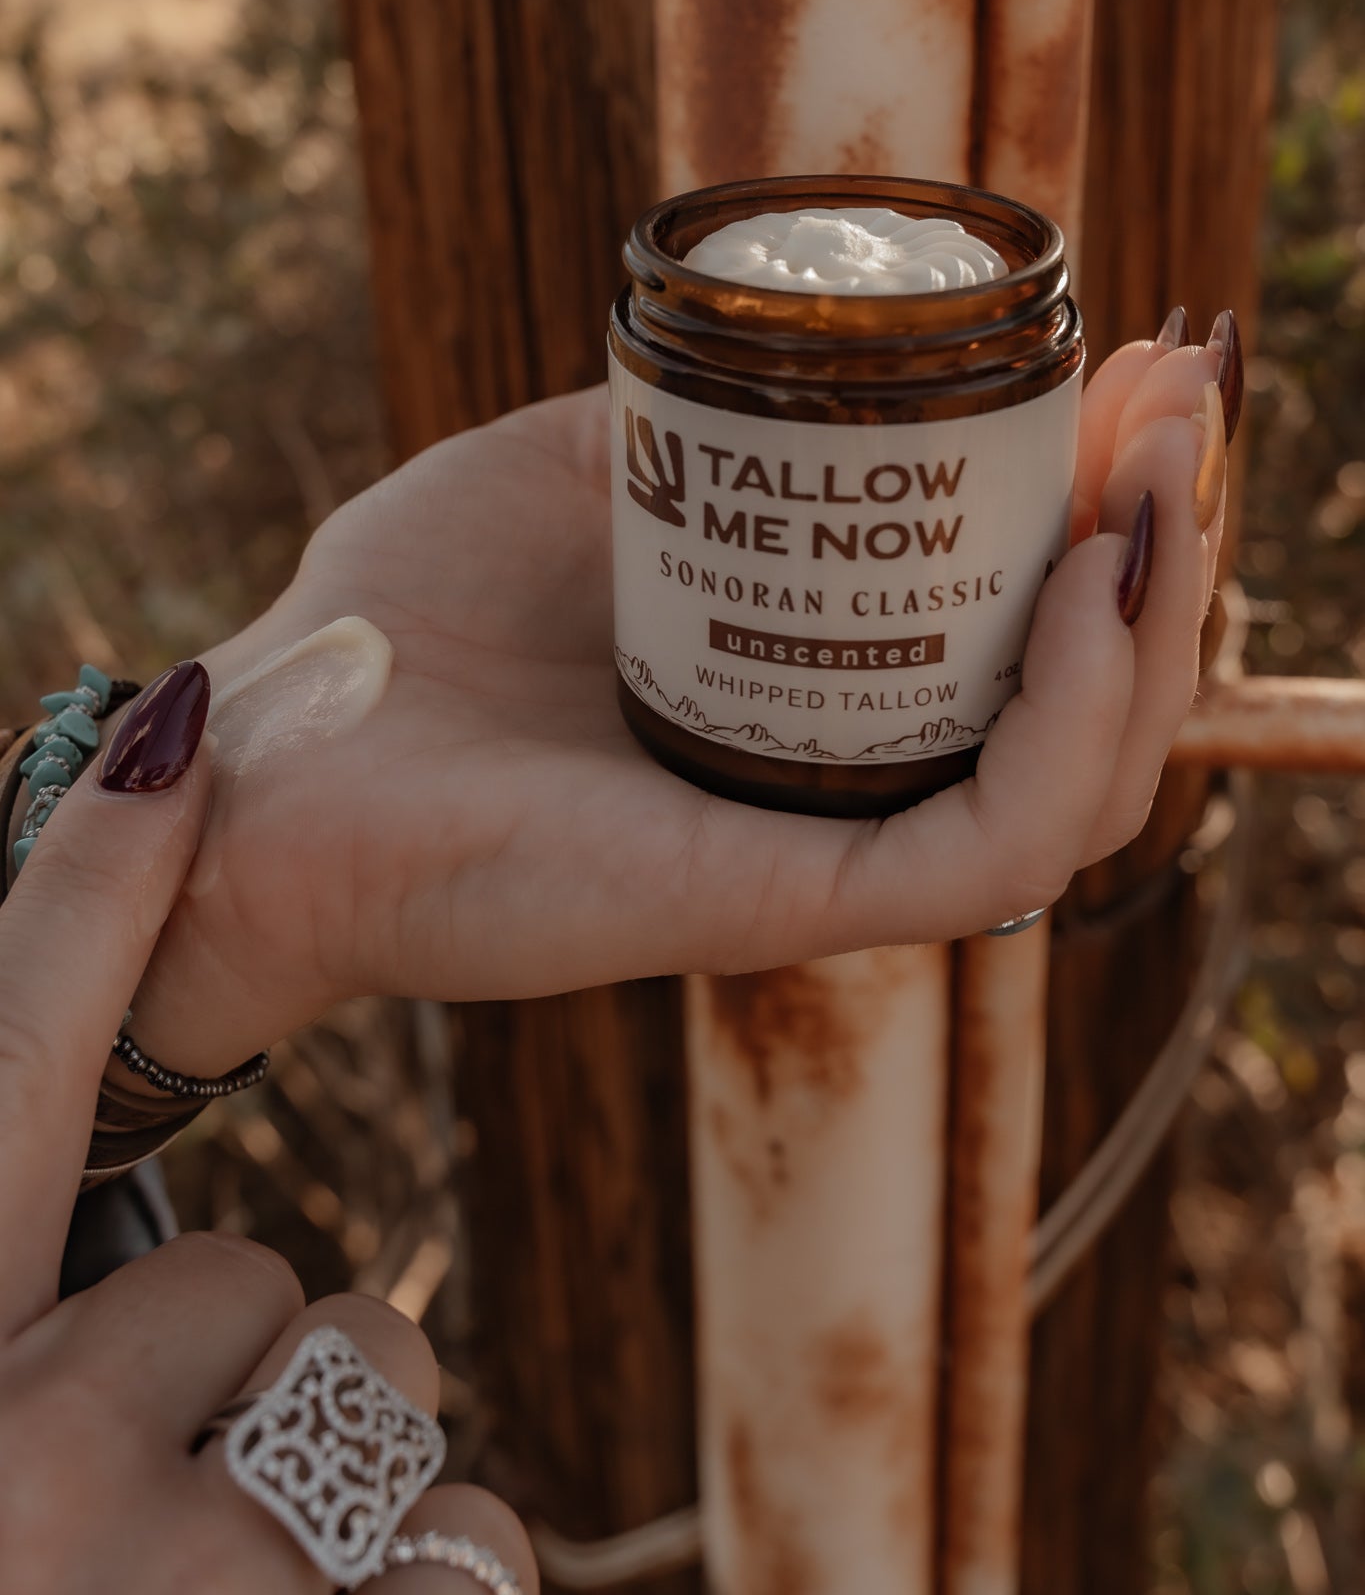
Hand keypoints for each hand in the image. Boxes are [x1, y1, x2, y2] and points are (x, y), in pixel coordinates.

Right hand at [0, 677, 534, 1594]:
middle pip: (267, 1296)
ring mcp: (154, 1579)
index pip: (5, 1073)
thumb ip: (44, 1326)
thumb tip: (205, 1269)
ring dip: (341, 1518)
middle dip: (249, 1399)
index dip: (87, 892)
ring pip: (382, 1425)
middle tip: (140, 1540)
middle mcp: (13, 1459)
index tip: (170, 734)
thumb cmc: (18, 1576)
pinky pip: (462, 1556)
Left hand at [132, 326, 1230, 1073]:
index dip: (1106, 505)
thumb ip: (686, 428)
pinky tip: (1082, 586)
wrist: (270, 751)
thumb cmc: (398, 624)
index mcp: (804, 694)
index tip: (1144, 367)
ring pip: (1078, 783)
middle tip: (1185, 401)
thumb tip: (792, 334)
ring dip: (1156, 625)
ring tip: (1163, 479)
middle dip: (1164, 544)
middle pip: (1081, 700)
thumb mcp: (567, 474)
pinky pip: (990, 839)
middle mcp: (839, 779)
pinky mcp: (778, 901)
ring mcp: (819, 848)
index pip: (1017, 628)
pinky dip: (1070, 721)